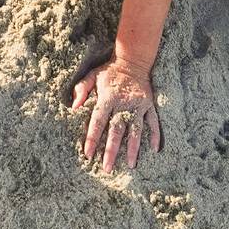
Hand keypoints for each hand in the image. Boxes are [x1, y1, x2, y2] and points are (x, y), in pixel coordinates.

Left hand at [72, 57, 160, 172]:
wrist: (133, 60)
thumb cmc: (109, 71)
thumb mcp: (92, 76)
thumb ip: (81, 89)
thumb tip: (74, 107)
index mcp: (108, 98)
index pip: (98, 121)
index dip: (92, 137)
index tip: (88, 154)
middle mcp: (123, 104)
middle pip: (116, 130)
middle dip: (111, 150)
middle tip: (107, 168)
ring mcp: (138, 105)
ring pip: (136, 130)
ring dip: (133, 148)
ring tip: (131, 165)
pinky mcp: (148, 105)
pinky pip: (153, 121)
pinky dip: (155, 135)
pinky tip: (154, 149)